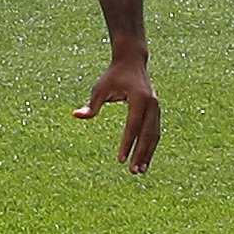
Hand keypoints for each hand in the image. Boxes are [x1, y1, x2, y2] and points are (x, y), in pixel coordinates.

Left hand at [72, 47, 160, 173]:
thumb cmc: (113, 75)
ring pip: (154, 135)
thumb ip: (91, 105)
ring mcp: (156, 107)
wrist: (132, 61)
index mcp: (139, 98)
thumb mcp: (100, 88)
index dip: (127, 143)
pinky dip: (150, 146)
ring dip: (148, 153)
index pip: (133, 125)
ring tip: (141, 171)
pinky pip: (155, 132)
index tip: (120, 159)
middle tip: (133, 172)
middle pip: (147, 134)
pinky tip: (145, 159)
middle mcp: (151, 104)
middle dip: (140, 154)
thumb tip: (76, 115)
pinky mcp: (157, 111)